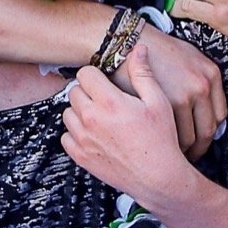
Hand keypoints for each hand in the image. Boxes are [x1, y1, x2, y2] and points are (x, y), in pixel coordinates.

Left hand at [62, 44, 193, 204]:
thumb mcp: (159, 102)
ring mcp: (83, 139)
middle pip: (74, 91)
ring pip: (68, 113)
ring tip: (101, 117)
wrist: (159, 178)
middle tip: (105, 100)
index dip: (96, 75)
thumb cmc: (161, 140)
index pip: (85, 74)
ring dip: (80, 112)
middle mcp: (91, 118)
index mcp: (109, 102)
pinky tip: (95, 134)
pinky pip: (66, 136)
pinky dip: (76, 134)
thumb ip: (143, 74)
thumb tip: (138, 49)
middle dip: (88, 92)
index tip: (105, 82)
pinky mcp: (80, 156)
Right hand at [112, 24, 225, 159]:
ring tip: (172, 152)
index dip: (209, 132)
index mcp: (210, 73)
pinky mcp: (167, 103)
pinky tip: (160, 145)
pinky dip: (169, 144)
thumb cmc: (150, 49)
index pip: (220, 115)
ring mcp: (186, 95)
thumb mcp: (186, 55)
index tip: (201, 140)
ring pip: (192, 136)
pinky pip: (174, 135)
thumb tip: (207, 106)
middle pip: (208, 129)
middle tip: (188, 153)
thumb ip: (200, 79)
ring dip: (184, 149)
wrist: (125, 41)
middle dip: (199, 147)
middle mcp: (202, 85)